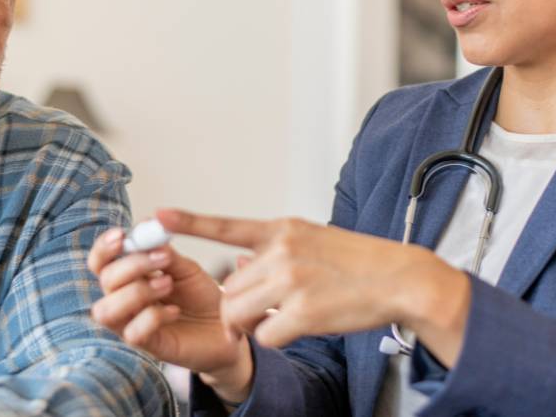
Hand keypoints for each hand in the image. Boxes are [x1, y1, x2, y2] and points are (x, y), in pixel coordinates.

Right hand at [88, 219, 252, 400]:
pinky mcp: (148, 346)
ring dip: (135, 292)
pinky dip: (152, 317)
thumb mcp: (185, 268)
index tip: (122, 235)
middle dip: (131, 266)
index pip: (100, 263)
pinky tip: (175, 310)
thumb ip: (164, 252)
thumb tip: (147, 227)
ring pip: (106, 311)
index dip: (104, 249)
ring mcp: (133, 324)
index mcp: (129, 278)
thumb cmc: (201, 295)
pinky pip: (132, 334)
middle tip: (164, 259)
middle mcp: (124, 301)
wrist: (227, 326)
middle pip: (105, 282)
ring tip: (167, 284)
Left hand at [162, 210, 471, 366]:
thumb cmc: (357, 263)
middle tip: (265, 310)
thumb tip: (236, 268)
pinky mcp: (303, 312)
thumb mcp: (311, 242)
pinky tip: (301, 327)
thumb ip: (273, 252)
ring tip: (283, 317)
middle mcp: (282, 251)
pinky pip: (264, 335)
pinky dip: (276, 338)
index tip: (156, 217)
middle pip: (230, 288)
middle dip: (237, 306)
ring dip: (251, 323)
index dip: (189, 222)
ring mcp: (291, 281)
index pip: (227, 226)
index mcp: (282, 230)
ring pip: (239, 313)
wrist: (399, 279)